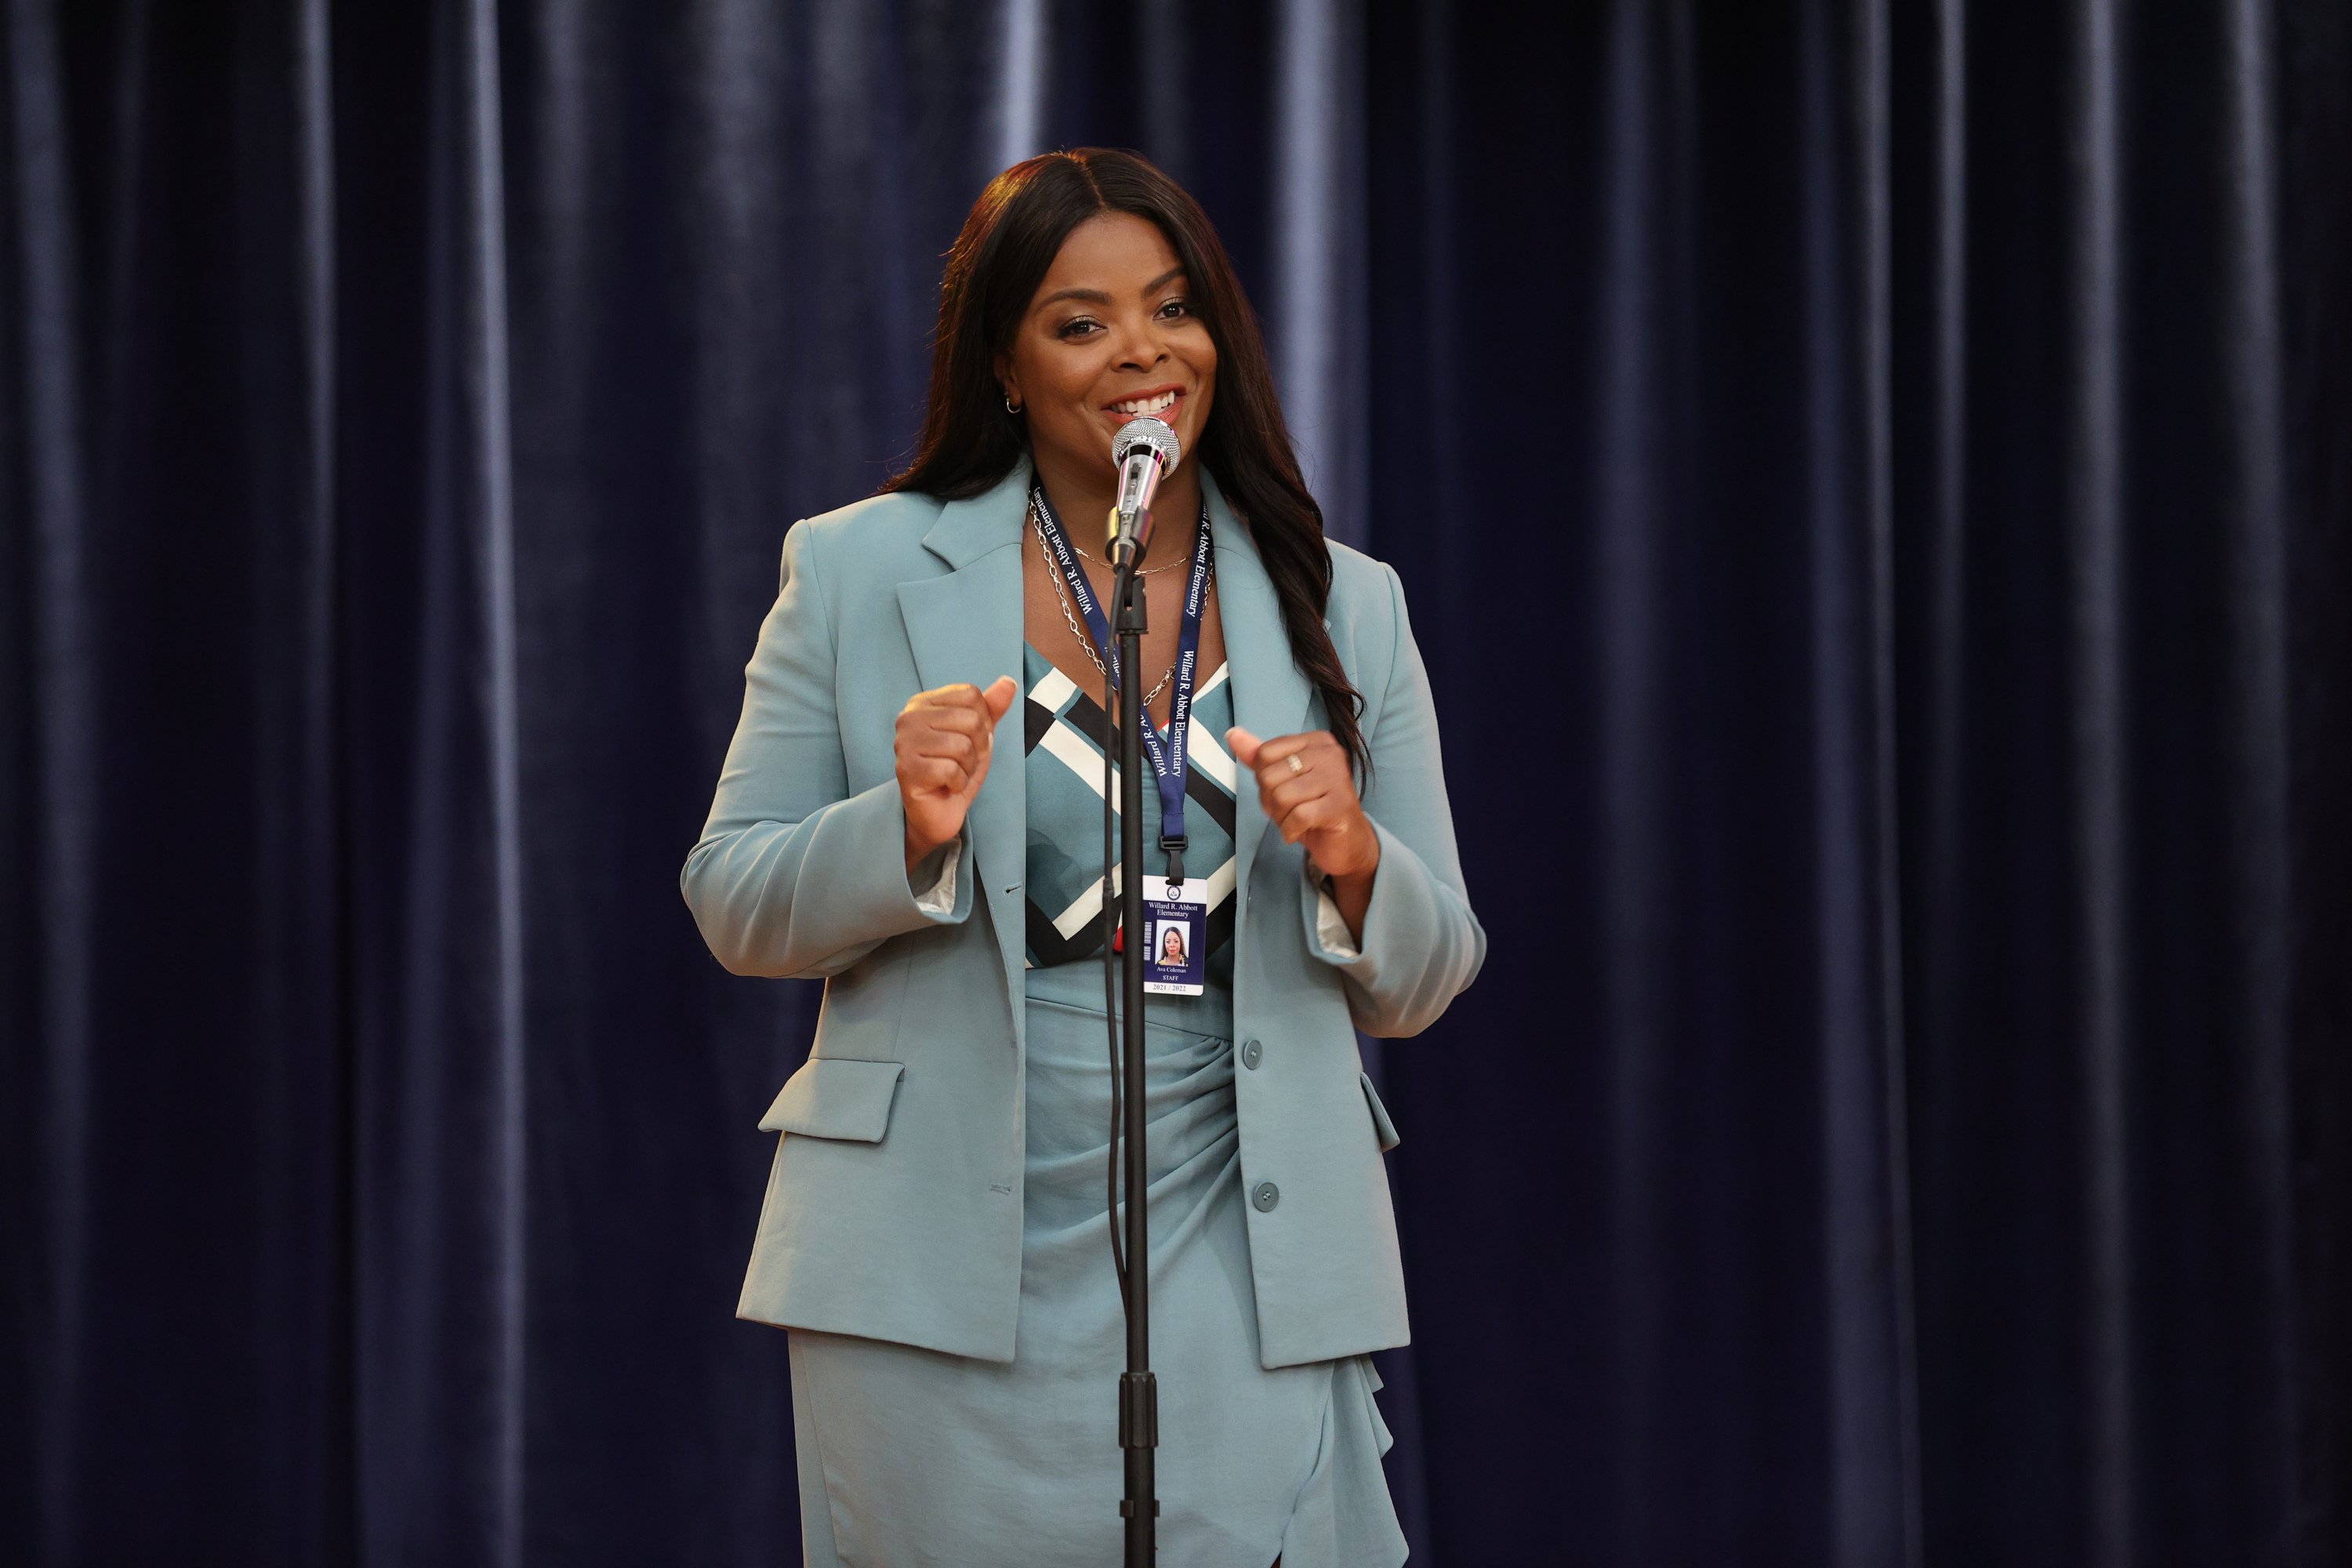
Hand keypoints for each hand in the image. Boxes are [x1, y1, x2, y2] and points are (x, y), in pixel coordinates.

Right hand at [898, 677, 1017, 871]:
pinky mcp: (907, 770)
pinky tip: (945, 785)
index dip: (982, 721)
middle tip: (959, 761)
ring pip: (963, 747)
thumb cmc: (955, 769)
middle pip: (971, 720)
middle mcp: (909, 717)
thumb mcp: (978, 736)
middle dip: (977, 748)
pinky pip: (952, 770)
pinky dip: (958, 783)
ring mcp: (904, 744)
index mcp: (923, 702)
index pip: (971, 695)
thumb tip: (1009, 682)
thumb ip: (991, 708)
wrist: (938, 811)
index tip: (966, 739)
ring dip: (967, 767)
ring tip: (952, 773)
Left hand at [1226, 725, 1380, 886]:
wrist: (1347, 841)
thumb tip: (1233, 734)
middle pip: (1269, 775)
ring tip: (1297, 821)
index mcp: (1316, 741)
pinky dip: (1290, 831)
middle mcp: (1329, 753)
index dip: (1263, 780)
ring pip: (1281, 796)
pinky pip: (1297, 816)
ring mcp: (1337, 778)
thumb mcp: (1283, 779)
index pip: (1264, 753)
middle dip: (1271, 802)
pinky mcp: (1339, 805)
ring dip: (1281, 818)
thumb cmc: (1313, 807)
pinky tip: (1301, 831)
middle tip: (1291, 810)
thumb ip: (1259, 757)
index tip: (1284, 790)